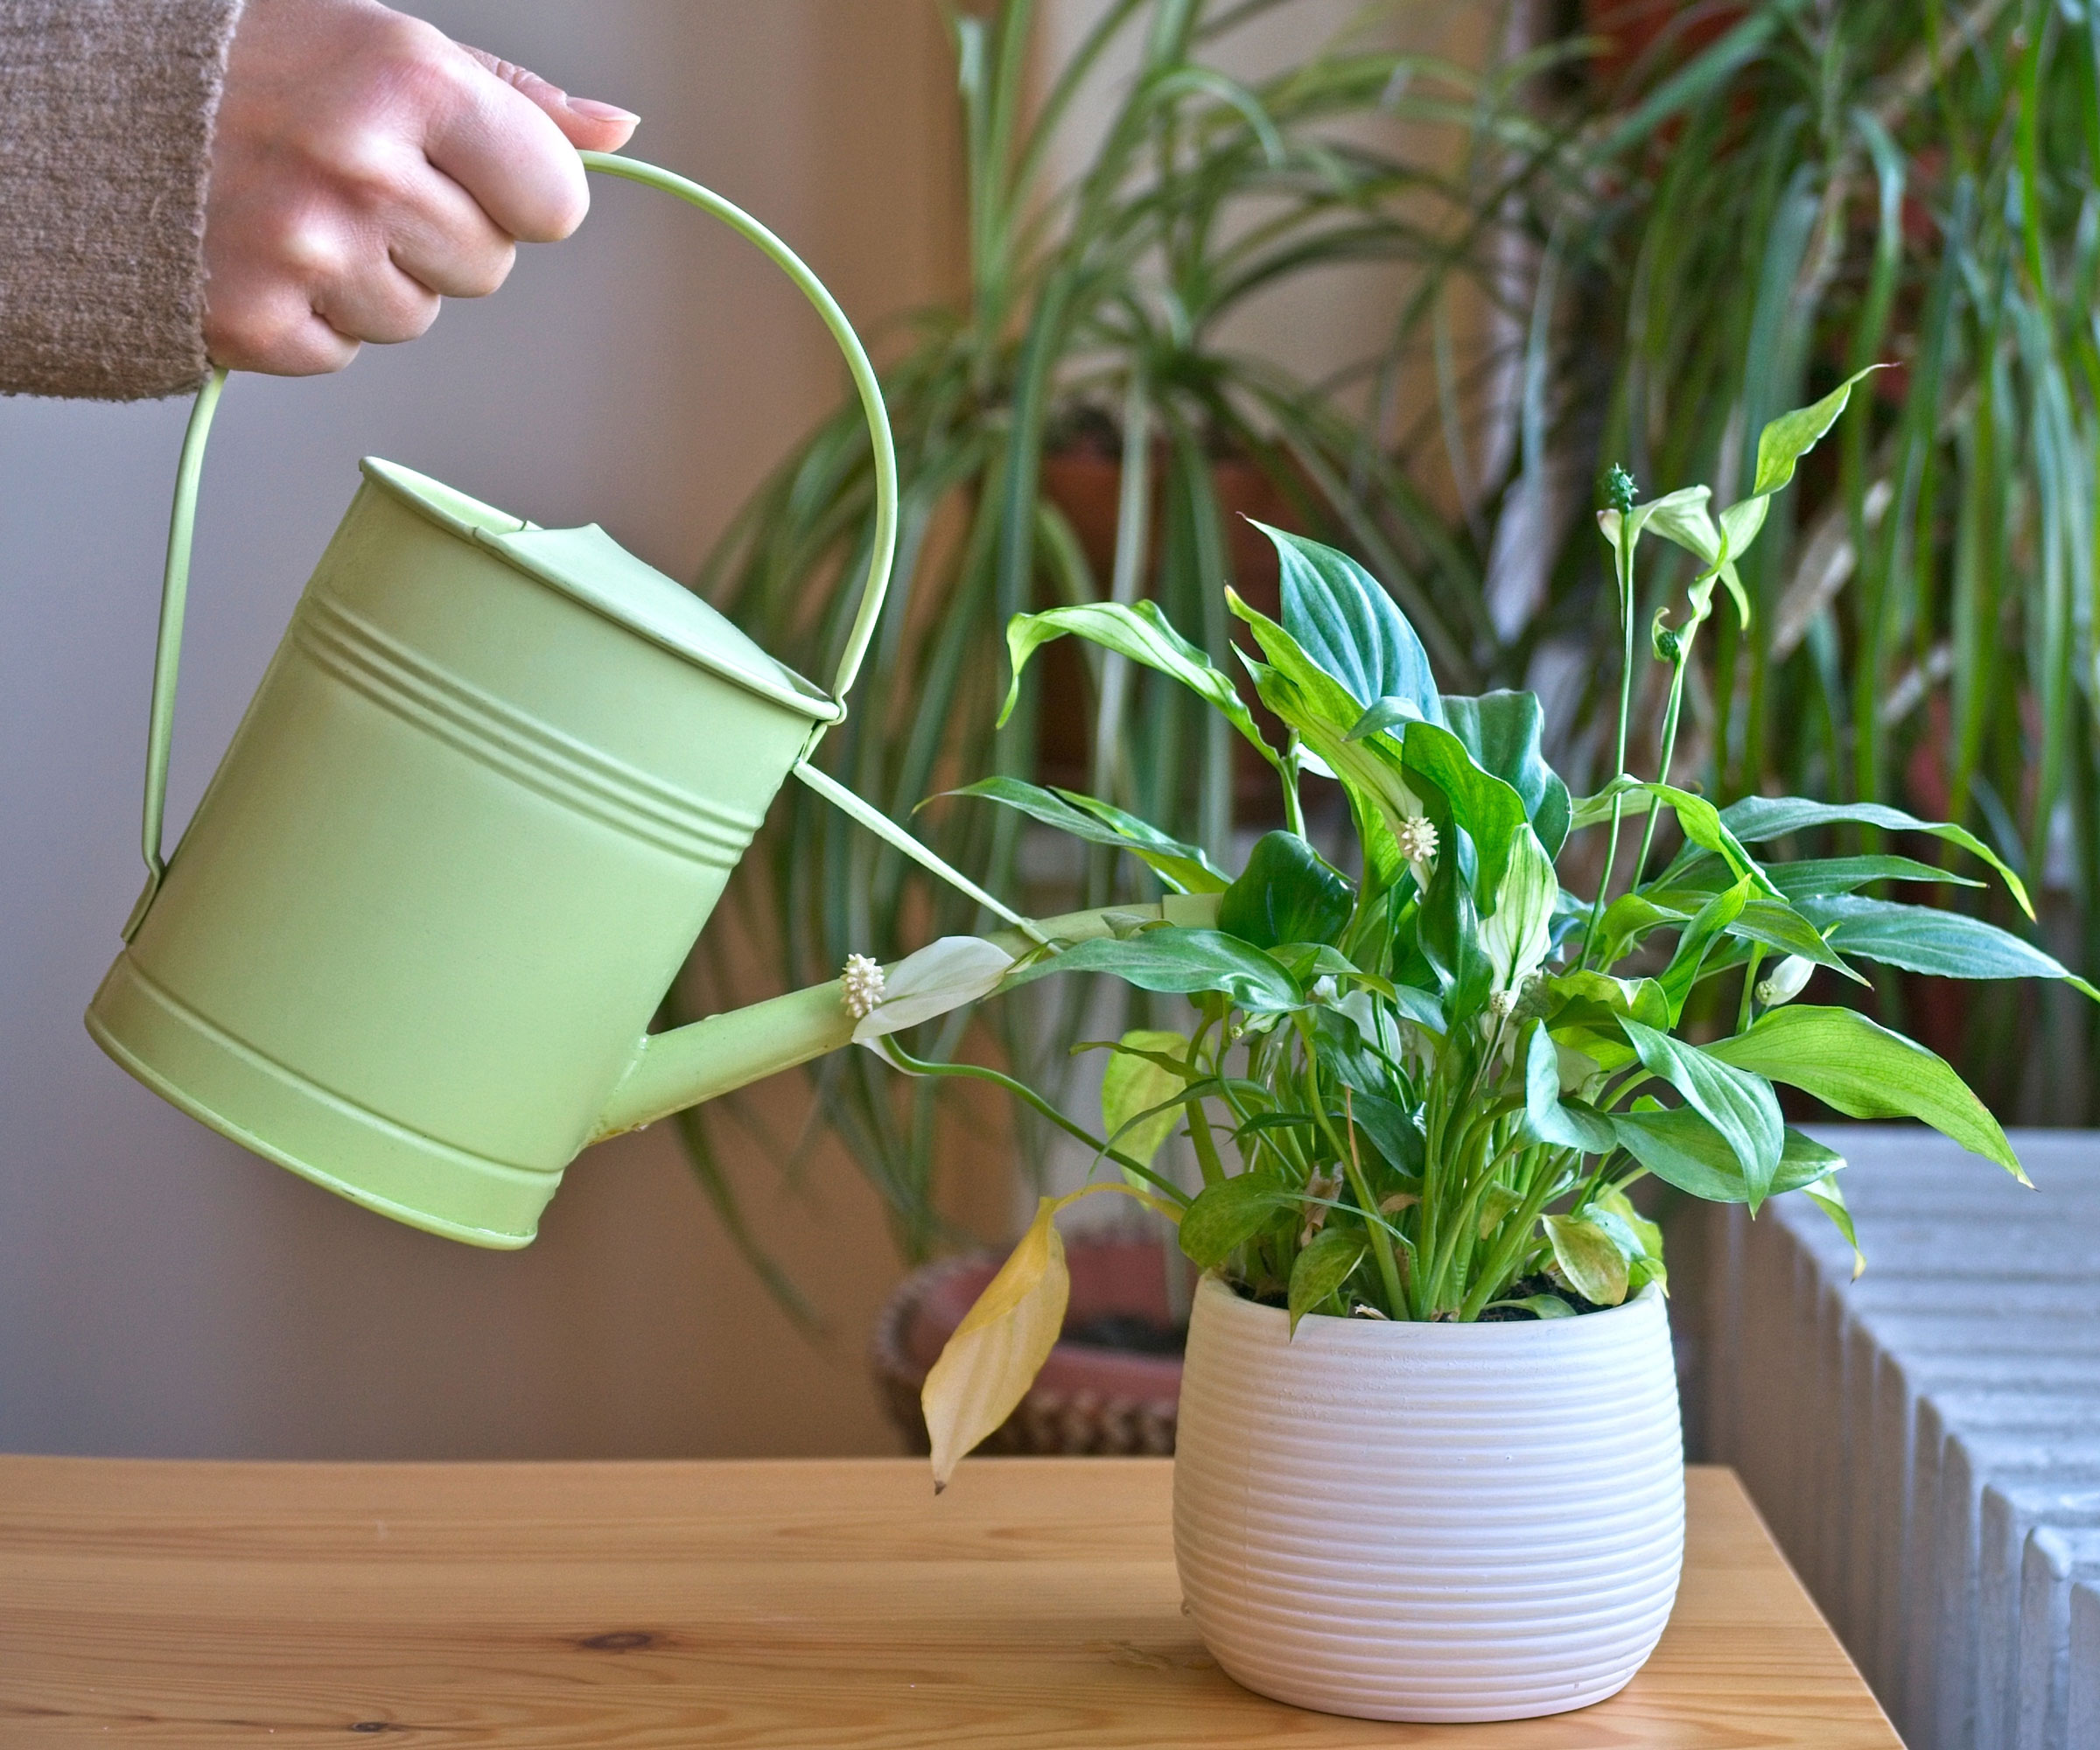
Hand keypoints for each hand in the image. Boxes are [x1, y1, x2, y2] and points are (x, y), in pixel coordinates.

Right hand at [202, 0, 637, 374]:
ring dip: (375, 278)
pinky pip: (344, 351)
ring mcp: (307, 249)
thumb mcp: (384, 47)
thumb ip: (510, 100)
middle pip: (491, 267)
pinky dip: (311, 317)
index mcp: (407, 79)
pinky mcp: (259, 321)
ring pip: (420, 316)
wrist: (84, 119)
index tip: (470, 169)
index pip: (555, 198)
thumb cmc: (247, 69)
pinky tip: (260, 253)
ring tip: (299, 210)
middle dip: (442, 236)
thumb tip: (616, 133)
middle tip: (357, 183)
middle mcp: (360, 163)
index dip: (520, 193)